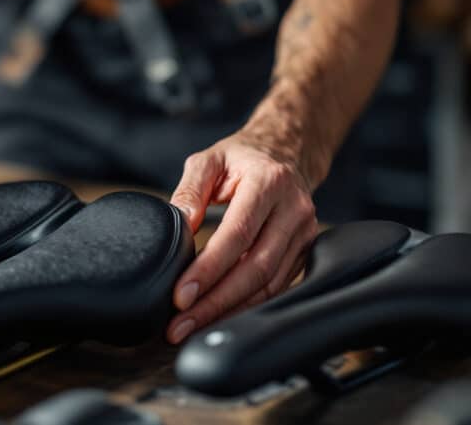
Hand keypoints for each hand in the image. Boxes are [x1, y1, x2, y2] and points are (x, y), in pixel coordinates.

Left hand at [165, 131, 318, 343]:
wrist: (285, 154)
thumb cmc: (241, 159)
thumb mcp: (209, 160)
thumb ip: (190, 190)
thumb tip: (178, 224)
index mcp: (269, 183)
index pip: (238, 234)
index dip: (209, 268)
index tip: (181, 294)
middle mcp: (294, 210)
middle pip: (255, 268)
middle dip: (215, 302)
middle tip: (180, 324)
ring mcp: (305, 234)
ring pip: (269, 285)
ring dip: (229, 311)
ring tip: (193, 327)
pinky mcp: (305, 252)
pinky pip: (276, 287)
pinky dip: (247, 307)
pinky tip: (219, 317)